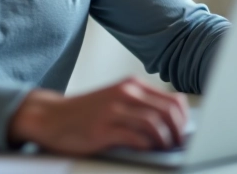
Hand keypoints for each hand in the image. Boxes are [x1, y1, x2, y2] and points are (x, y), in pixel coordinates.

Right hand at [7, 77, 188, 155]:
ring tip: (166, 150)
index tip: (185, 133)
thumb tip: (173, 125)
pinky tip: (148, 150)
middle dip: (179, 132)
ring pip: (155, 124)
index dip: (185, 119)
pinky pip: (135, 137)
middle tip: (180, 145)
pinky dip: (147, 146)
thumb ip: (141, 106)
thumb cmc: (86, 113)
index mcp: (132, 86)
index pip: (173, 100)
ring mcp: (113, 110)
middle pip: (168, 111)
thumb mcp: (116, 100)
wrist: (51, 116)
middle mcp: (125, 93)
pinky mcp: (103, 129)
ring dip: (165, 140)